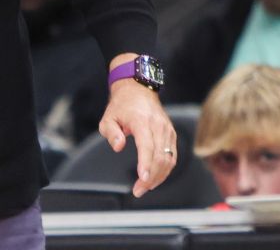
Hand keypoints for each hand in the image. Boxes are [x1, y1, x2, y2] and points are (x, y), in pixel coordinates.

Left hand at [99, 78, 177, 197]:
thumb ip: (111, 133)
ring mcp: (167, 130)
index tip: (143, 179)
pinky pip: (172, 156)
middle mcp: (158, 126)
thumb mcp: (108, 117)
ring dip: (159, 177)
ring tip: (145, 187)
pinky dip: (165, 170)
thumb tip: (119, 146)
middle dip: (150, 177)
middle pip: (159, 157)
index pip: (147, 146)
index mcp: (142, 121)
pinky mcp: (171, 135)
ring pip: (168, 159)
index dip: (146, 164)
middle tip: (138, 190)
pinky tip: (155, 178)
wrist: (138, 90)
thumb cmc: (122, 105)